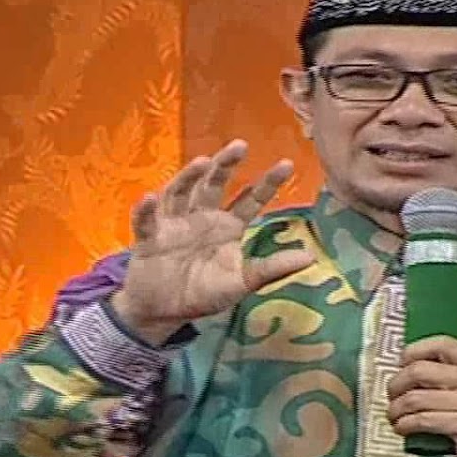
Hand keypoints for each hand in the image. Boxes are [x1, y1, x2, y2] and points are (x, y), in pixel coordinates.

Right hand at [112, 139, 314, 344]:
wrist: (163, 311)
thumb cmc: (203, 293)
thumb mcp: (241, 282)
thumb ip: (271, 269)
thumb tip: (310, 257)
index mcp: (227, 226)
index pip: (251, 199)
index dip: (267, 182)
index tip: (287, 164)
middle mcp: (202, 217)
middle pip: (214, 185)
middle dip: (226, 164)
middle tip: (240, 145)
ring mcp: (174, 224)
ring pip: (180, 193)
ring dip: (189, 176)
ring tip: (203, 162)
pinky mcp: (148, 238)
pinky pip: (145, 222)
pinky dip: (145, 210)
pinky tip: (149, 197)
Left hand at [386, 335, 456, 456]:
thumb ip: (453, 372)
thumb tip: (407, 366)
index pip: (442, 344)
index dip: (414, 351)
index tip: (401, 365)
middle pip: (421, 370)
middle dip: (397, 383)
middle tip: (392, 395)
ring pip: (417, 398)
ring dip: (397, 408)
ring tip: (394, 415)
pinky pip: (423, 420)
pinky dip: (405, 424)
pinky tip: (402, 428)